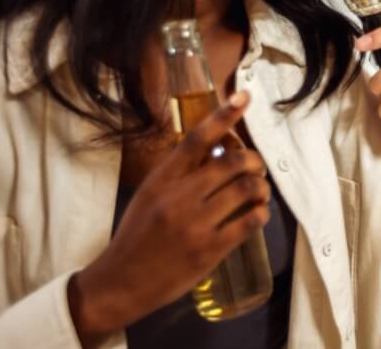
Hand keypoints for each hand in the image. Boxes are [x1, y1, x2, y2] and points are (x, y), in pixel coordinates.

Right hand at [68, 91, 270, 345]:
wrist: (119, 283)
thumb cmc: (136, 235)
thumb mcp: (150, 194)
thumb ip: (180, 173)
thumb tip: (219, 150)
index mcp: (162, 179)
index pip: (198, 138)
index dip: (224, 114)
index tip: (244, 96)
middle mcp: (180, 197)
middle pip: (233, 161)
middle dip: (254, 160)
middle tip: (256, 168)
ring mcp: (196, 224)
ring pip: (248, 189)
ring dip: (261, 186)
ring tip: (259, 191)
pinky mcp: (210, 250)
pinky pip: (250, 222)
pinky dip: (261, 213)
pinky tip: (257, 214)